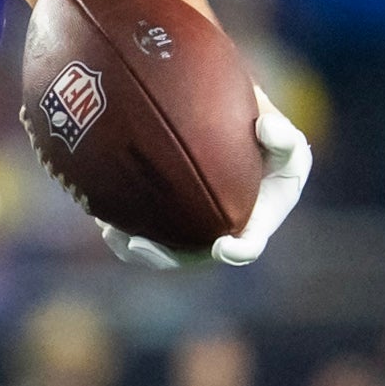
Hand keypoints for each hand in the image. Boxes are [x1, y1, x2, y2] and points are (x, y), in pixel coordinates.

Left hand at [87, 91, 306, 270]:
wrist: (232, 128)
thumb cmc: (263, 132)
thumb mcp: (280, 134)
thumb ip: (281, 135)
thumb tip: (265, 127)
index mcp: (258, 222)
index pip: (249, 244)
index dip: (238, 251)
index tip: (222, 248)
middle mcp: (224, 233)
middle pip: (194, 255)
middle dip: (166, 257)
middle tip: (139, 246)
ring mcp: (194, 229)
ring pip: (164, 248)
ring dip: (137, 248)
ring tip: (112, 234)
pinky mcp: (170, 219)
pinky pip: (146, 230)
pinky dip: (124, 230)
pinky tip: (103, 220)